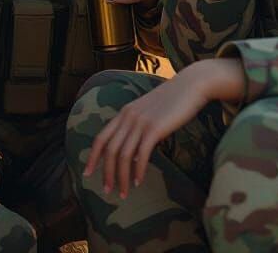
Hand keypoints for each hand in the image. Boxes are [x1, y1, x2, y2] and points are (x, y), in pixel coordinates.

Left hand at [83, 59, 244, 198]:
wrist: (191, 85)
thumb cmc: (173, 101)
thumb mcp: (149, 112)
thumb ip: (139, 129)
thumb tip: (135, 156)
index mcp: (124, 112)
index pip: (101, 137)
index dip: (92, 157)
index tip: (87, 173)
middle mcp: (128, 116)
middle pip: (110, 150)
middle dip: (106, 173)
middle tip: (107, 191)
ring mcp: (141, 122)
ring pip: (124, 155)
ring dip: (122, 177)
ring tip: (124, 193)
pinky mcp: (155, 128)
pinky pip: (141, 154)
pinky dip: (138, 171)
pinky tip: (138, 182)